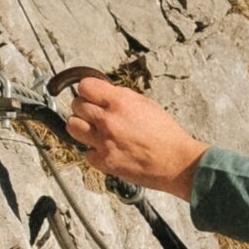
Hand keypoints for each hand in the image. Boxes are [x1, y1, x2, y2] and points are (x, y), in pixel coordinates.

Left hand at [61, 75, 206, 197]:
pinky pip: (86, 152)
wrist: (176, 162)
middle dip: (85, 108)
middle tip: (95, 115)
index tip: (90, 95)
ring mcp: (103, 142)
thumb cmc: (166, 134)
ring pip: (72, 127)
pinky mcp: (104, 162)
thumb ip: (121, 98)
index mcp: (120, 102)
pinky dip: (94, 152)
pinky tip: (107, 150)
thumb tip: (104, 94)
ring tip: (93, 131)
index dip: (87, 90)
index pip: (84, 87)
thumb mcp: (146, 104)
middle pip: (76, 106)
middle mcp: (108, 120)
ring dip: (81, 127)